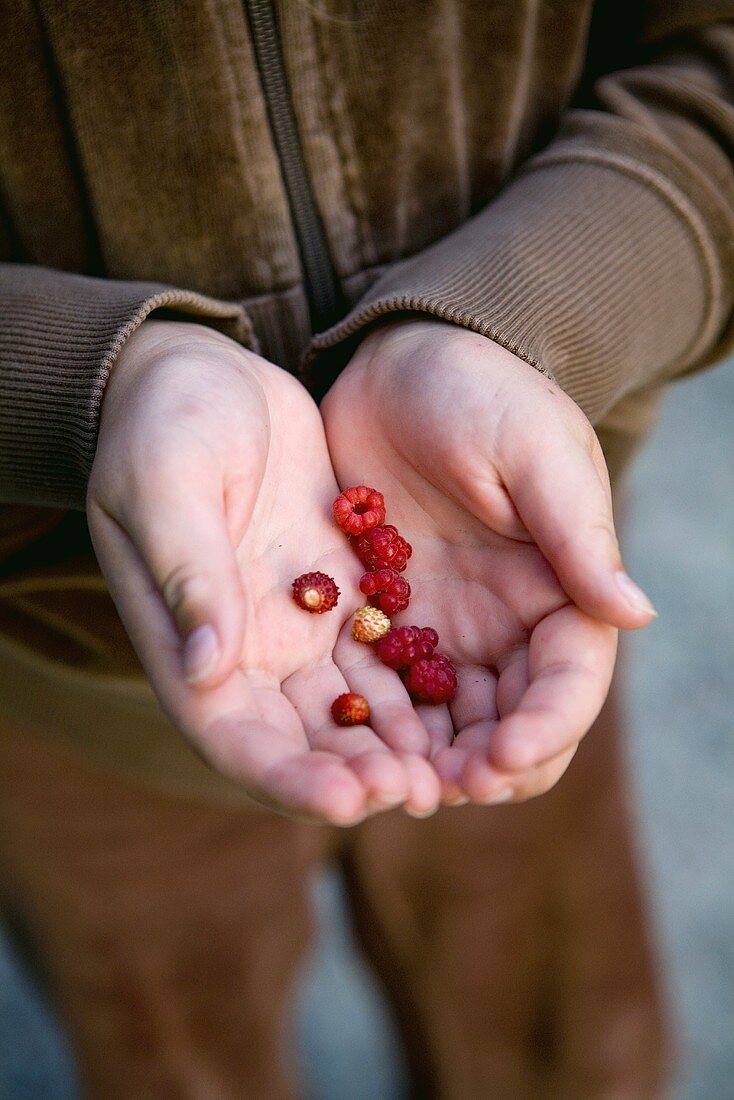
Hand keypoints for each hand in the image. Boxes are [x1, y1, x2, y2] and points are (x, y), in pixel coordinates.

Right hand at [87, 321, 438, 823]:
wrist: (199, 375)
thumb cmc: (163, 423)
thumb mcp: (165, 484)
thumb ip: (188, 573)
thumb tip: (207, 668)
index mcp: (189, 643)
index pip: (235, 739)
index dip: (289, 779)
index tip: (348, 800)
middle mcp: (244, 652)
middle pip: (302, 742)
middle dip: (359, 776)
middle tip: (421, 794)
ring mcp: (295, 627)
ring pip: (351, 709)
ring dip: (397, 745)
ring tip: (453, 769)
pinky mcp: (338, 595)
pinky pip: (383, 656)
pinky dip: (416, 688)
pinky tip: (464, 704)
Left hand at [321, 319, 655, 804]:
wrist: (398, 365)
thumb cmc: (479, 392)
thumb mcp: (533, 451)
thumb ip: (576, 532)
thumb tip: (637, 614)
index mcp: (562, 588)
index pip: (569, 678)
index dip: (547, 726)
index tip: (505, 757)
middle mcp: (509, 622)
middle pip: (512, 720)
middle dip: (488, 765)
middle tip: (445, 790)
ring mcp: (446, 627)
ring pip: (449, 722)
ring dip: (430, 762)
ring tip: (395, 784)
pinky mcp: (387, 619)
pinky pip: (386, 689)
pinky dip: (378, 725)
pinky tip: (349, 743)